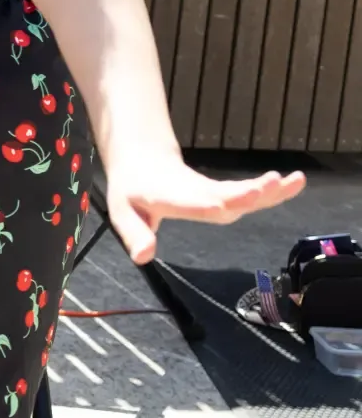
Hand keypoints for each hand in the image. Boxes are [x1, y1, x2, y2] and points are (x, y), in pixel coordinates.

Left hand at [104, 156, 305, 264]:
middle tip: (267, 186)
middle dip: (243, 194)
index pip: (187, 203)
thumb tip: (144, 257)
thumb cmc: (132, 191)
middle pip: (222, 195)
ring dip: (267, 190)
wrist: (142, 160)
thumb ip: (135, 234)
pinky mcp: (223, 191)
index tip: (220, 204)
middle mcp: (194, 192)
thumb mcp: (122, 212)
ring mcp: (211, 190)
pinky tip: (295, 183)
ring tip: (293, 181)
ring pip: (240, 192)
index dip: (203, 204)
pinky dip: (271, 190)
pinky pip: (248, 191)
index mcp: (166, 197)